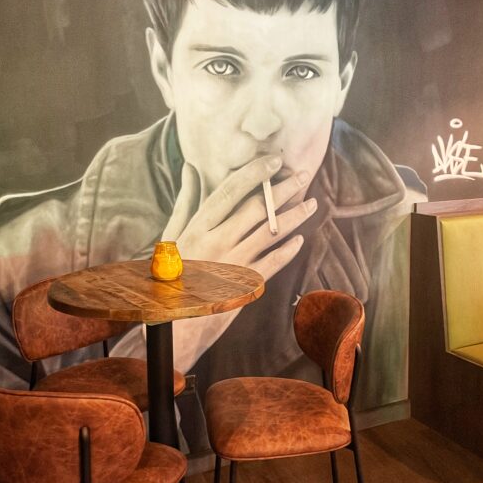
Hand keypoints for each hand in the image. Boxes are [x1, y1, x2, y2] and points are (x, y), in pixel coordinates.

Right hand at [162, 155, 316, 281]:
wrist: (174, 321)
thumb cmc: (170, 274)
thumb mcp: (172, 234)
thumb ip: (186, 200)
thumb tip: (191, 167)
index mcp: (199, 227)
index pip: (231, 192)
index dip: (255, 173)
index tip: (275, 160)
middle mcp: (217, 243)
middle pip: (257, 209)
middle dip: (283, 190)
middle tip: (303, 175)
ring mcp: (234, 264)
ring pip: (271, 233)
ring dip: (295, 216)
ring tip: (312, 203)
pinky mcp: (246, 285)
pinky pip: (274, 263)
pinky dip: (289, 251)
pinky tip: (300, 239)